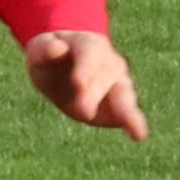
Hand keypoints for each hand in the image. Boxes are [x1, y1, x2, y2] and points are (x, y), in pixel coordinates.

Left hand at [24, 31, 147, 141]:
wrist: (62, 68)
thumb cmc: (51, 57)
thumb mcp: (40, 50)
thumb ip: (45, 49)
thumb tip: (56, 48)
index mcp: (90, 44)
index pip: (90, 52)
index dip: (86, 68)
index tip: (78, 84)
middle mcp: (110, 62)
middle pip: (106, 76)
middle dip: (95, 93)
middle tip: (83, 111)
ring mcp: (120, 82)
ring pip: (124, 94)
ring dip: (126, 110)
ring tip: (134, 128)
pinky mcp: (121, 105)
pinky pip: (129, 113)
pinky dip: (134, 123)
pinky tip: (139, 134)